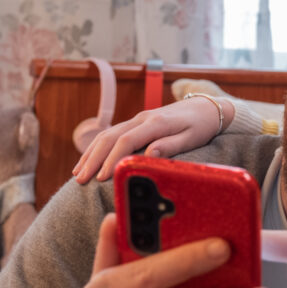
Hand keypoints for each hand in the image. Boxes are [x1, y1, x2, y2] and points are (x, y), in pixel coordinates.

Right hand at [72, 97, 234, 183]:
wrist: (207, 107)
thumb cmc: (202, 125)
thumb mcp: (192, 137)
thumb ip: (171, 145)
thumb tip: (149, 154)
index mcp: (157, 123)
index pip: (127, 141)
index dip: (112, 159)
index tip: (101, 178)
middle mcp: (143, 118)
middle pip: (110, 137)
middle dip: (93, 159)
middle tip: (80, 180)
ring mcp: (138, 118)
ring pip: (107, 134)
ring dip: (91, 153)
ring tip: (77, 174)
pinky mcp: (137, 122)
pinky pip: (112, 134)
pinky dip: (97, 147)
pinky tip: (88, 161)